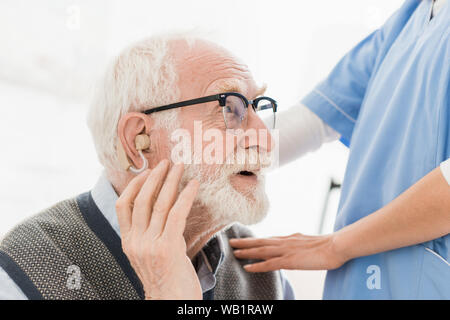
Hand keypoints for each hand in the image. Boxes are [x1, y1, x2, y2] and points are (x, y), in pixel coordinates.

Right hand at [115, 160, 201, 299]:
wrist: (170, 304)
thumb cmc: (167, 281)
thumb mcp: (151, 256)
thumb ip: (152, 234)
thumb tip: (167, 211)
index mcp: (128, 243)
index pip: (122, 206)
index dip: (134, 185)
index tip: (146, 172)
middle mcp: (135, 242)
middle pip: (141, 200)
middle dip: (154, 178)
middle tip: (165, 163)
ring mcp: (150, 245)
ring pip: (159, 204)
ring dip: (170, 181)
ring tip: (179, 167)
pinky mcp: (168, 248)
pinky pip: (177, 214)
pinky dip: (185, 196)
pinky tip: (193, 185)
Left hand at [229, 233, 348, 271]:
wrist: (336, 246)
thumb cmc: (328, 245)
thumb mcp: (308, 242)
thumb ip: (298, 244)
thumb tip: (293, 244)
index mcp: (290, 238)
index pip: (268, 239)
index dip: (256, 240)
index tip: (245, 240)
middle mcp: (285, 242)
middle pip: (260, 241)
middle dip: (245, 242)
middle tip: (231, 241)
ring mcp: (286, 251)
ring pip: (261, 250)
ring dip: (246, 251)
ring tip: (233, 251)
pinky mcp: (290, 261)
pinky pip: (269, 264)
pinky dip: (257, 265)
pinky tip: (247, 267)